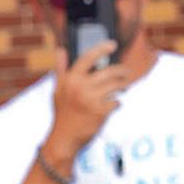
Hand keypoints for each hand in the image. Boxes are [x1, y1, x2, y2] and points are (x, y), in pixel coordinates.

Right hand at [47, 42, 127, 158]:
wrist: (64, 139)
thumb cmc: (62, 113)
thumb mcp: (58, 90)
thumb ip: (61, 69)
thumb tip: (61, 50)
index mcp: (70, 79)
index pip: (88, 57)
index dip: (101, 48)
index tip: (113, 44)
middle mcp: (80, 87)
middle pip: (109, 71)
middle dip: (122, 71)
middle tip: (126, 72)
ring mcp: (91, 99)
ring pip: (116, 86)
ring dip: (123, 86)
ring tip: (124, 87)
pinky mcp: (100, 112)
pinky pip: (117, 102)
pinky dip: (118, 103)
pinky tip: (115, 105)